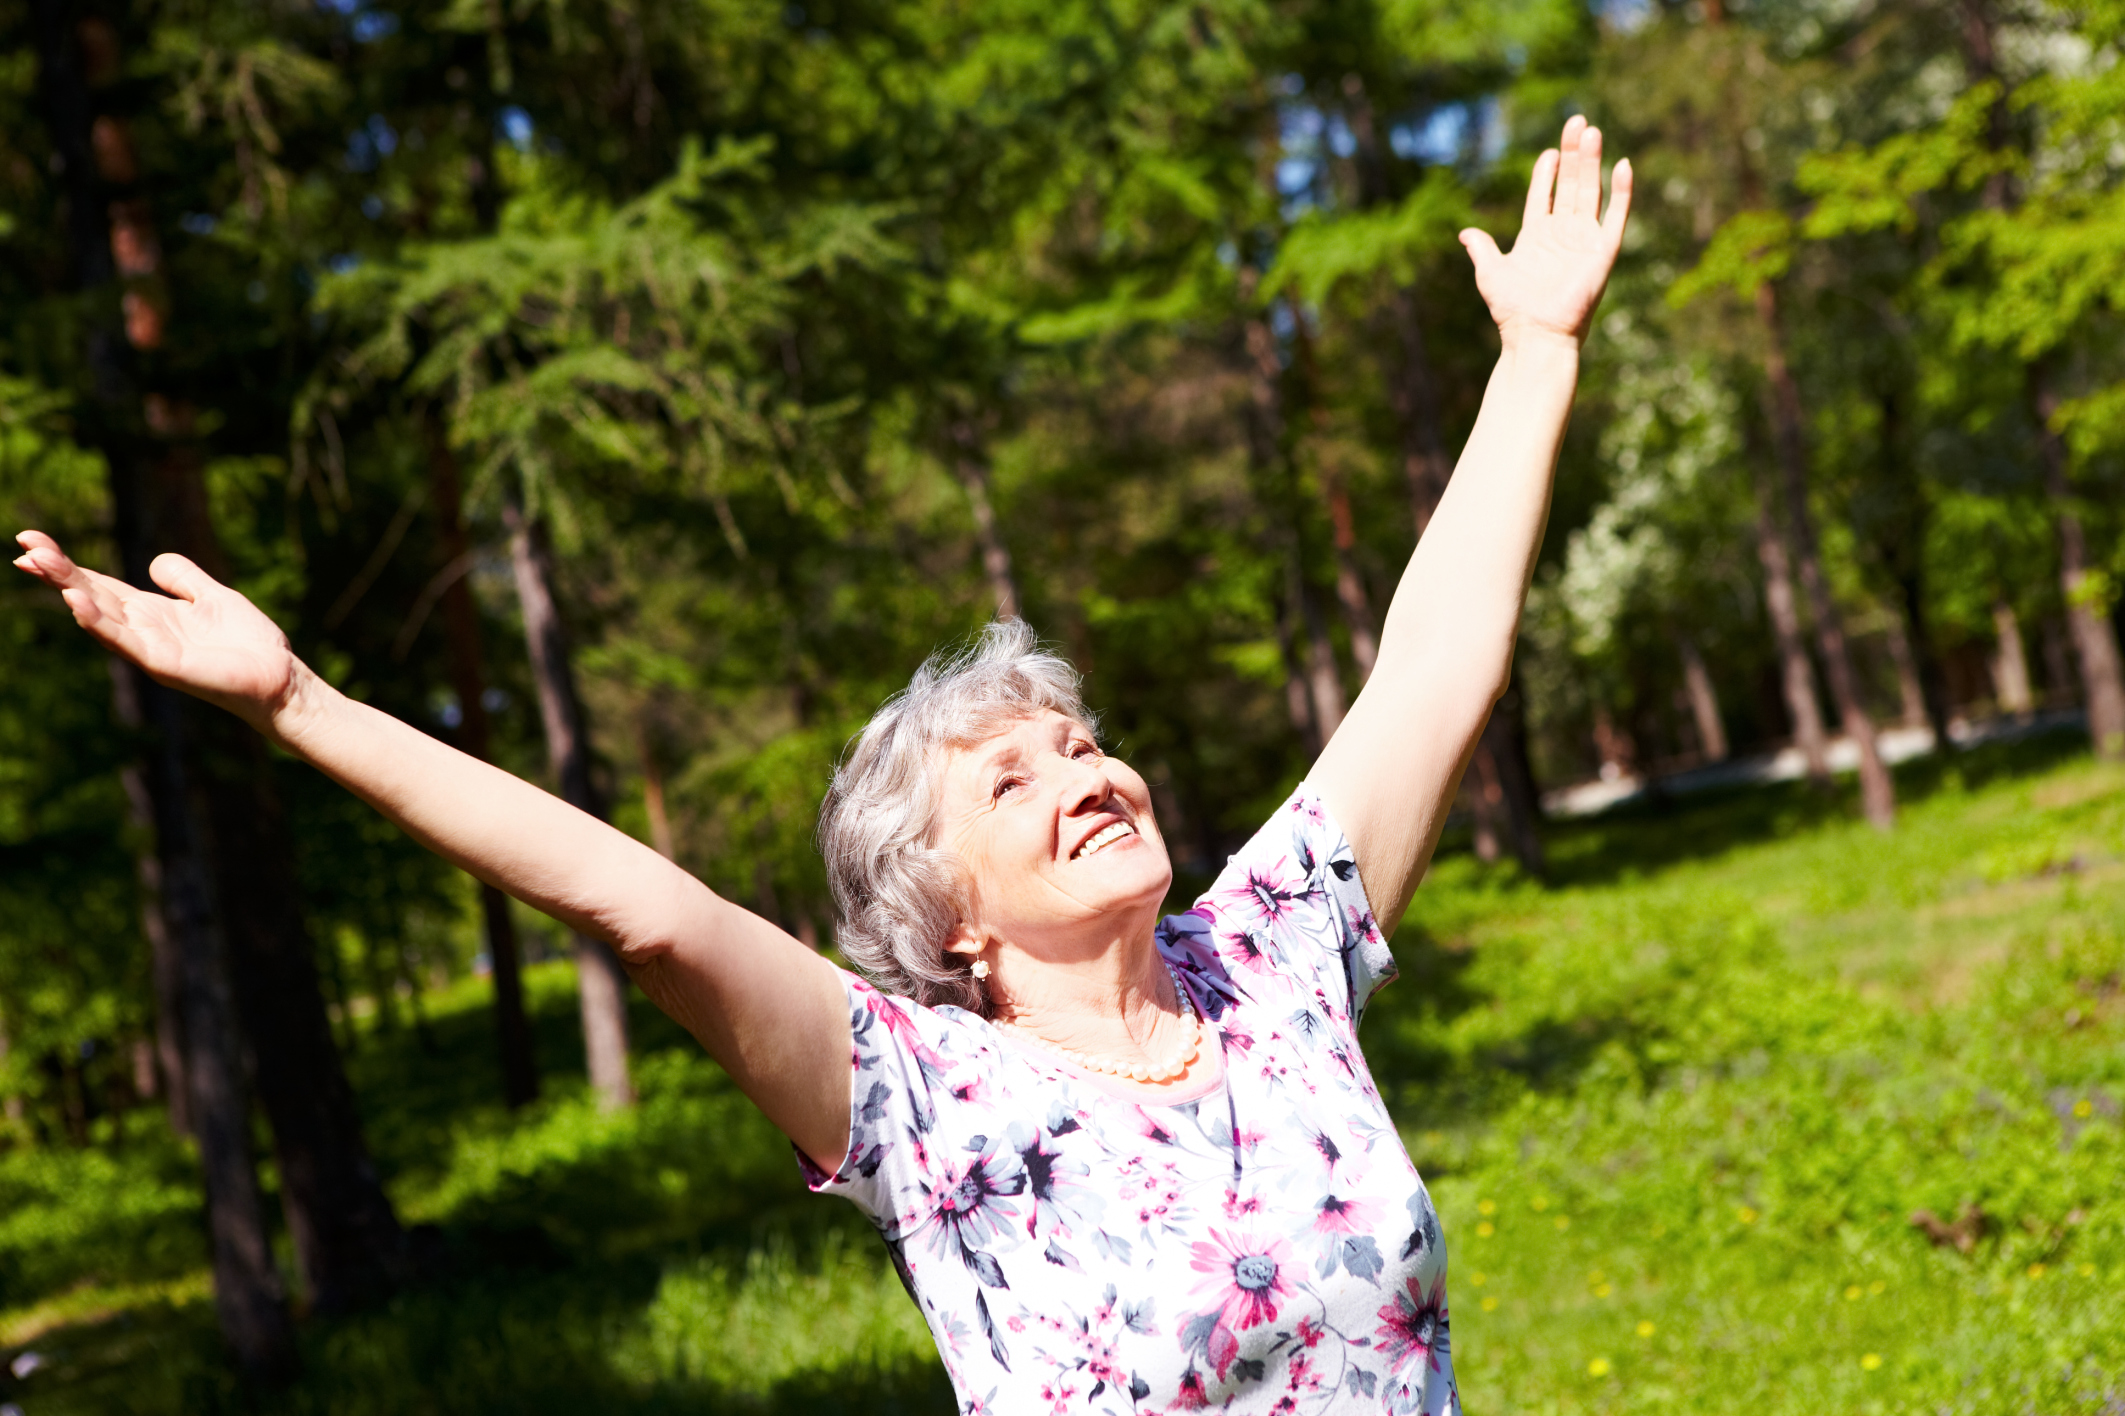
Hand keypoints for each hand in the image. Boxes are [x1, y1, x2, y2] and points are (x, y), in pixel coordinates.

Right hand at [13, 530, 302, 733]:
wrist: (279, 677)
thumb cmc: (248, 643)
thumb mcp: (212, 597)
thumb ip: (184, 578)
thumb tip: (153, 562)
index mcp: (150, 612)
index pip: (97, 584)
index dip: (65, 565)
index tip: (31, 541)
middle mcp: (142, 629)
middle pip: (90, 595)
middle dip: (57, 573)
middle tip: (24, 548)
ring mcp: (149, 648)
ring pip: (99, 616)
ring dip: (70, 590)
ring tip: (41, 565)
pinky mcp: (164, 664)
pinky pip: (125, 641)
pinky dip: (100, 622)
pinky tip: (77, 602)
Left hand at [1460, 116, 1631, 349]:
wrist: (1535, 334)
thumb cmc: (1512, 309)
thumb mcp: (1490, 272)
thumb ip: (1481, 248)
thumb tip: (1465, 233)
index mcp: (1537, 237)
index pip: (1545, 195)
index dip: (1547, 172)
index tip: (1549, 150)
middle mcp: (1563, 235)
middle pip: (1571, 184)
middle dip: (1573, 154)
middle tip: (1576, 122)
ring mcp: (1584, 240)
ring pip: (1591, 192)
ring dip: (1592, 162)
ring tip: (1591, 131)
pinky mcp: (1603, 251)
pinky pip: (1616, 215)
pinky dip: (1622, 191)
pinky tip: (1623, 165)